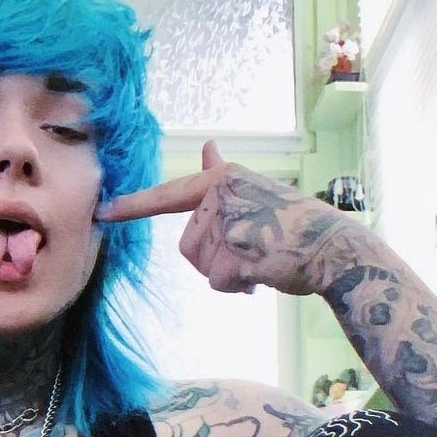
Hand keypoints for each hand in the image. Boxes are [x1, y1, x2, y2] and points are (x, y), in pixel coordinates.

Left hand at [98, 142, 363, 296]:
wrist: (331, 247)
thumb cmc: (294, 225)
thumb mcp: (256, 192)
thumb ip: (223, 178)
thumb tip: (209, 148)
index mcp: (221, 180)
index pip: (169, 195)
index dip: (134, 206)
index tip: (104, 212)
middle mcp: (220, 195)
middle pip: (189, 247)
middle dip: (215, 261)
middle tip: (252, 252)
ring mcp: (227, 223)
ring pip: (202, 267)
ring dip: (227, 275)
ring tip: (260, 260)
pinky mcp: (236, 251)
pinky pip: (219, 283)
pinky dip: (239, 287)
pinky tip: (263, 273)